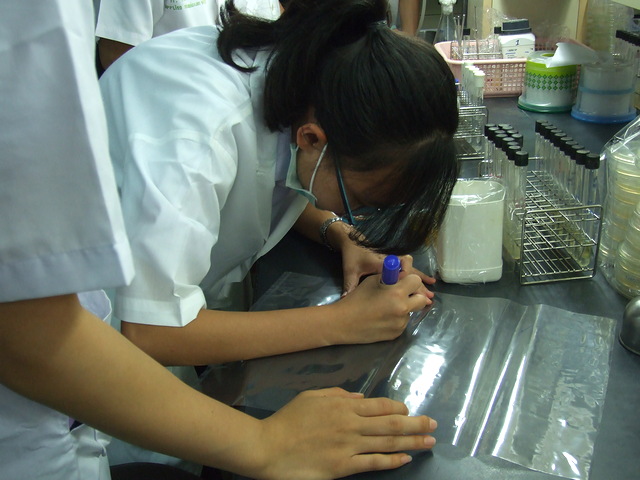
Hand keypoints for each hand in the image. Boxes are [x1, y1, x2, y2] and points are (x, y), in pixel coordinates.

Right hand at [256, 387, 436, 479]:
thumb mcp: (311, 396)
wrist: (269, 447)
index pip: (380, 405)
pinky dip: (392, 460)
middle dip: (415, 424)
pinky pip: (373, 462)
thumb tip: (362, 398)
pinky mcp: (343, 466)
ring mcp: (349, 446)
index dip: (399, 408)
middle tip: (434, 425)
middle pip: (391, 423)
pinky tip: (406, 458)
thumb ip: (338, 394)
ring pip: (387, 442)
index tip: (410, 410)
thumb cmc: (288, 420)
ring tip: (429, 442)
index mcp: (343, 405)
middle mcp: (351, 424)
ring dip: (412, 442)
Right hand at [329, 273, 429, 344]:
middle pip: (422, 300)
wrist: (343, 323)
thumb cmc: (356, 299)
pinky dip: (396, 319)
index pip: (416, 281)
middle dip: (414, 295)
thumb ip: (391, 278)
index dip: (409, 280)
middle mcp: (403, 309)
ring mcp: (401, 323)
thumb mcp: (373, 281)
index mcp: (397, 292)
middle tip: (402, 295)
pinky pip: (402, 323)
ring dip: (404, 308)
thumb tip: (403, 276)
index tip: (404, 282)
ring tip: (386, 308)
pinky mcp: (397, 334)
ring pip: (411, 312)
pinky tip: (383, 318)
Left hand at [340, 241, 435, 298]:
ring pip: (412, 272)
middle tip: (428, 299)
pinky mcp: (396, 261)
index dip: (407, 281)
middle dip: (419, 286)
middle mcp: (392, 261)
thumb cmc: (352, 254)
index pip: (398, 271)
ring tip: (431, 294)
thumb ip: (350, 284)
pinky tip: (430, 282)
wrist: (352, 239)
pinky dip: (420, 276)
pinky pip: (410, 269)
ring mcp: (396, 260)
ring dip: (422, 282)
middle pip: (409, 274)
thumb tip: (346, 299)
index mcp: (382, 263)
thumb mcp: (350, 269)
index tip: (413, 292)